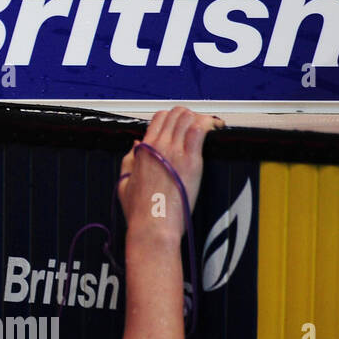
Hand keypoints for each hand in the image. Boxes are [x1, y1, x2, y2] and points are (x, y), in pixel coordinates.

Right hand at [118, 107, 221, 236]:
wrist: (153, 224)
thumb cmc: (139, 209)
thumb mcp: (124, 181)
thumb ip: (128, 160)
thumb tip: (135, 145)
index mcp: (143, 149)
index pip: (159, 117)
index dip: (171, 118)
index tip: (180, 126)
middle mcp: (159, 145)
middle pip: (176, 114)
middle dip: (187, 116)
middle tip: (196, 125)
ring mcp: (176, 151)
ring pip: (189, 118)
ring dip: (199, 119)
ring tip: (208, 126)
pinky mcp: (192, 161)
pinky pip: (200, 131)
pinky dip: (208, 126)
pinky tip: (215, 129)